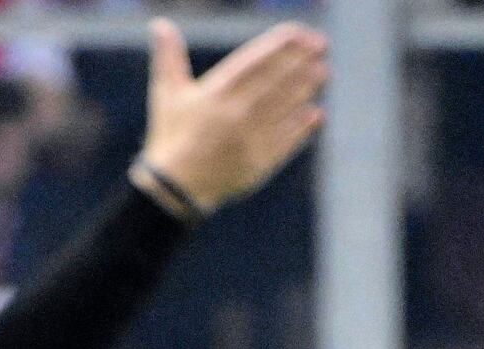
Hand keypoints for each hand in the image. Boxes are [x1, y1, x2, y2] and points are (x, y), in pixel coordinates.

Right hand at [137, 18, 327, 212]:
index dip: (279, 46)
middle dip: (300, 61)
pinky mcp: (260, 164)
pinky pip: (287, 141)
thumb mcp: (166, 95)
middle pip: (276, 82)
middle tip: (321, 45)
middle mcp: (236, 114)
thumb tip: (159, 24)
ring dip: (306, 89)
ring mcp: (250, 139)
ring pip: (285, 108)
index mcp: (215, 94)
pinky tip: (316, 113)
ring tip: (323, 72)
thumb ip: (169, 57)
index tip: (299, 33)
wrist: (174, 189)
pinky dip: (303, 128)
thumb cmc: (170, 137)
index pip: (255, 63)